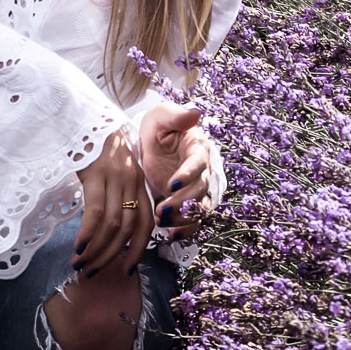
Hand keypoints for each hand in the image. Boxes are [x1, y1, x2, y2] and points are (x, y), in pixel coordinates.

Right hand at [72, 128, 146, 277]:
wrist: (84, 116)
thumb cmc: (96, 146)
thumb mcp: (114, 169)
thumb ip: (117, 195)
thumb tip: (110, 231)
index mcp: (137, 182)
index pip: (145, 223)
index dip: (138, 249)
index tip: (127, 269)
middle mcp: (130, 180)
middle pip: (128, 228)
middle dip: (111, 255)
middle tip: (92, 271)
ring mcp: (114, 176)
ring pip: (112, 224)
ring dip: (97, 250)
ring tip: (80, 263)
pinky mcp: (95, 173)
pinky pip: (95, 210)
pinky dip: (88, 233)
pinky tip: (78, 246)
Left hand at [137, 103, 209, 242]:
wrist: (148, 145)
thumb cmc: (156, 128)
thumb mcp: (160, 117)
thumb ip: (175, 117)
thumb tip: (195, 113)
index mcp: (197, 147)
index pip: (198, 162)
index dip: (188, 174)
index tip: (171, 184)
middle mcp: (202, 170)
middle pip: (200, 190)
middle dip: (182, 202)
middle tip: (162, 209)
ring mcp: (195, 188)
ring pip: (199, 207)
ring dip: (183, 217)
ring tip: (161, 221)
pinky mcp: (187, 202)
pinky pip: (194, 220)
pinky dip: (186, 230)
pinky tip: (171, 236)